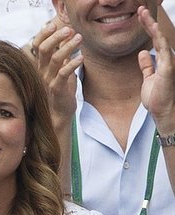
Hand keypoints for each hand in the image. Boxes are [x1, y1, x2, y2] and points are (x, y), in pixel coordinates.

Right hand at [27, 20, 81, 132]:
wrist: (58, 114)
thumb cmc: (60, 90)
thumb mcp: (60, 69)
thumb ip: (63, 54)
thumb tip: (68, 36)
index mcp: (41, 66)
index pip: (37, 46)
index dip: (43, 35)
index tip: (53, 25)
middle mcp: (42, 72)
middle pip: (44, 49)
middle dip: (56, 37)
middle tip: (69, 29)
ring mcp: (48, 80)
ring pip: (55, 59)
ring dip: (68, 46)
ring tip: (79, 38)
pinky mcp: (57, 89)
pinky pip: (63, 73)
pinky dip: (73, 63)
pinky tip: (81, 57)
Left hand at [139, 7, 174, 135]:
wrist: (162, 111)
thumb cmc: (157, 96)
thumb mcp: (148, 78)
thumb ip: (147, 66)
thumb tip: (142, 53)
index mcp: (162, 59)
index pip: (154, 39)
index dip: (147, 27)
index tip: (139, 16)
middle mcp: (167, 57)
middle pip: (157, 35)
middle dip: (149, 21)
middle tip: (140, 9)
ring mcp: (169, 61)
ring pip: (160, 38)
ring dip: (152, 26)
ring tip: (143, 14)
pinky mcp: (168, 68)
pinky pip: (163, 50)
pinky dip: (158, 39)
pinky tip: (154, 29)